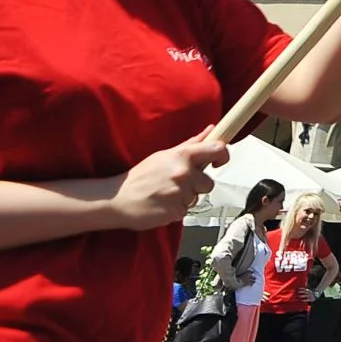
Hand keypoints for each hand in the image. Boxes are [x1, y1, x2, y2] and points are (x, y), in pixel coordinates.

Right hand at [110, 137, 228, 229]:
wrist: (116, 199)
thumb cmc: (141, 176)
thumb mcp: (164, 155)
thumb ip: (191, 144)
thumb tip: (212, 129)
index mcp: (182, 155)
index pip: (217, 149)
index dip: (224, 156)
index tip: (219, 162)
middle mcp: (183, 173)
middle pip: (209, 183)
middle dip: (197, 185)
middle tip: (177, 184)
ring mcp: (180, 193)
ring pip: (196, 198)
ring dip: (185, 198)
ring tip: (166, 195)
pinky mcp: (175, 212)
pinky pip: (185, 212)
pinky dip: (176, 210)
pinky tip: (161, 205)